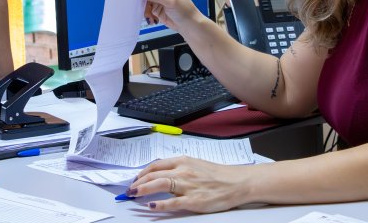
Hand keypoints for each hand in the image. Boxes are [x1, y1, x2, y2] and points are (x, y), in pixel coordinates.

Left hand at [127, 156, 249, 212]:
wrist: (237, 182)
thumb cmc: (218, 175)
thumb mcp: (195, 165)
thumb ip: (178, 168)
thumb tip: (161, 175)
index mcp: (183, 161)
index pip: (155, 165)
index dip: (142, 173)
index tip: (134, 179)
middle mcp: (183, 171)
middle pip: (154, 174)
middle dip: (138, 182)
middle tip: (129, 190)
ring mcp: (188, 186)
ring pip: (160, 185)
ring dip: (143, 190)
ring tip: (134, 195)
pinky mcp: (194, 200)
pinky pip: (173, 202)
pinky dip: (160, 204)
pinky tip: (151, 206)